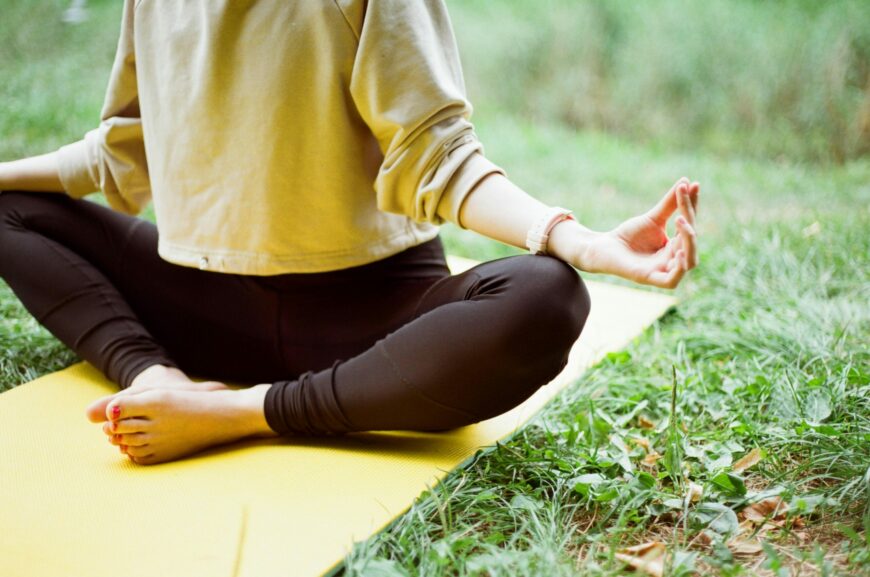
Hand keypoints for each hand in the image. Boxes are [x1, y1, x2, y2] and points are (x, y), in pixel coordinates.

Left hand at [574, 177, 698, 288]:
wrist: (602, 247)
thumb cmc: (628, 235)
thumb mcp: (652, 218)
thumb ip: (670, 204)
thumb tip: (687, 180)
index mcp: (676, 245)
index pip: (691, 224)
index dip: (693, 206)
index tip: (693, 184)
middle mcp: (674, 259)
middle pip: (692, 241)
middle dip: (690, 220)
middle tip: (681, 207)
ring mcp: (663, 270)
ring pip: (690, 262)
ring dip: (689, 241)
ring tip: (681, 220)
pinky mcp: (649, 278)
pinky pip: (672, 281)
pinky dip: (679, 268)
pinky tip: (678, 251)